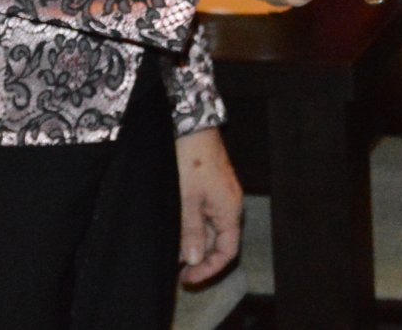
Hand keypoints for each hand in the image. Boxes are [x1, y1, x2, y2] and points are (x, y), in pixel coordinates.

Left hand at [176, 128, 242, 283]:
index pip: (227, 252)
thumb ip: (191, 232)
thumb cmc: (190, 160)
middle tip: (174, 266)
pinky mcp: (209, 186)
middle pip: (218, 242)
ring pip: (209, 228)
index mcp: (229, 210)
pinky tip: (175, 227)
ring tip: (171, 248)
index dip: (208, 268)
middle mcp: (229, 205)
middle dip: (198, 256)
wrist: (191, 125)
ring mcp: (220, 195)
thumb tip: (193, 259)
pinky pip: (203, 214)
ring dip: (192, 241)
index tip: (186, 277)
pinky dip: (190, 225)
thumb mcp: (186, 200)